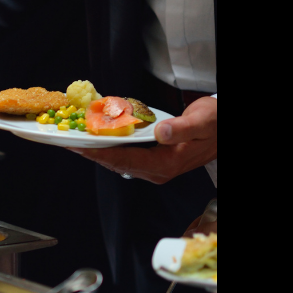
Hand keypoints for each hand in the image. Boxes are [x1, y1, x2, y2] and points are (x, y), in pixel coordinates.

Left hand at [77, 95, 215, 183]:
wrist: (225, 128)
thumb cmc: (216, 122)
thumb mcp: (202, 122)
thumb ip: (181, 129)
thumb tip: (161, 133)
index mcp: (166, 164)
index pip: (124, 160)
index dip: (98, 153)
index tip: (78, 146)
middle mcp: (158, 170)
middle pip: (116, 163)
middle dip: (91, 152)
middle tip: (67, 140)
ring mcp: (155, 167)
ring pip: (119, 160)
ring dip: (98, 150)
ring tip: (76, 139)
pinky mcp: (154, 160)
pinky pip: (126, 155)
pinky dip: (110, 147)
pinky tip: (98, 137)